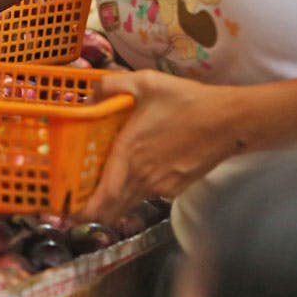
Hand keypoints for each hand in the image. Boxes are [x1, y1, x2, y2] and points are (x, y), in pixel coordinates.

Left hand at [77, 69, 239, 223]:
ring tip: (99, 188)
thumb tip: (89, 94)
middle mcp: (143, 176)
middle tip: (75, 203)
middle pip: (112, 206)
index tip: (66, 213)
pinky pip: (148, 193)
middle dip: (92, 209)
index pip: (103, 196)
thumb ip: (110, 87)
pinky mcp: (177, 188)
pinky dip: (135, 190)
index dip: (83, 210)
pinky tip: (134, 173)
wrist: (230, 121)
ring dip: (113, 200)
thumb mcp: (145, 83)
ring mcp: (161, 185)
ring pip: (129, 201)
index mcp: (129, 153)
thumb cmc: (185, 101)